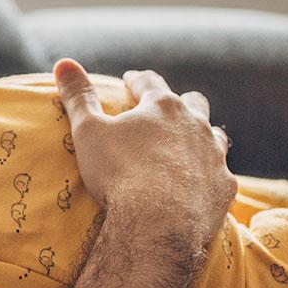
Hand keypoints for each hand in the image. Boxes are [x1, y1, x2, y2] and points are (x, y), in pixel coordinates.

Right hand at [53, 58, 234, 247]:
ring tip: (189, 146)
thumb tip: (64, 63)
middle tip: (165, 111)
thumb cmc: (118, 173)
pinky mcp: (224, 187)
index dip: (137, 80)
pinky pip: (221, 176)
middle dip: (179, 103)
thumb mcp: (88, 131)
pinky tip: (200, 185)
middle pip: (193, 103)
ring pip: (215, 136)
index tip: (129, 81)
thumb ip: (78, 96)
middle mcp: (195, 125)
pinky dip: (209, 176)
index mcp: (162, 107)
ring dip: (202, 137)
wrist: (157, 224)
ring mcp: (214, 156)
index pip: (150, 82)